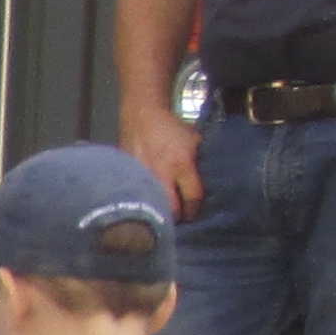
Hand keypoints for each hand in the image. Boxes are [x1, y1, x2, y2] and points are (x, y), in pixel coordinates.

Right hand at [121, 99, 203, 219]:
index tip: (195, 214)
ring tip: (164, 215)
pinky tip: (148, 203)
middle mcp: (162, 175)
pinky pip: (139, 197)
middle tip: (181, 218)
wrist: (141, 116)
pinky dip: (145, 202)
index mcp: (181, 165)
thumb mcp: (193, 140)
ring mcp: (143, 178)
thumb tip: (206, 181)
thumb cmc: (172, 128)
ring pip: (154, 207)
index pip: (193, 197)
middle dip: (178, 217)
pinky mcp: (129, 177)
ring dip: (161, 212)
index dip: (195, 209)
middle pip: (172, 210)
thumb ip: (198, 162)